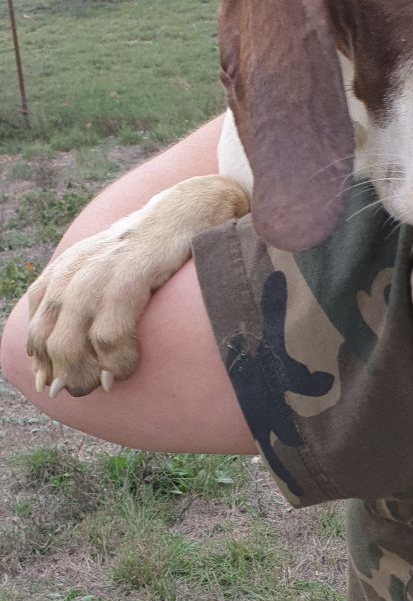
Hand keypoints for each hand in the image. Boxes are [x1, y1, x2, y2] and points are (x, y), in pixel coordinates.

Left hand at [26, 176, 247, 396]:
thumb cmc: (152, 246)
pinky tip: (127, 369)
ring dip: (85, 374)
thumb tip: (80, 347)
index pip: (37, 325)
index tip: (56, 384)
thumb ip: (87, 296)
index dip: (42, 360)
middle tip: (84, 391)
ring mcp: (100, 273)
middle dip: (63, 374)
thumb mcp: (108, 265)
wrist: (187, 209)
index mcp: (65, 269)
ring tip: (106, 384)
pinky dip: (116, 361)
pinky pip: (110, 333)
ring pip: (70, 343)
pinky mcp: (130, 275)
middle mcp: (74, 271)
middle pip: (49, 339)